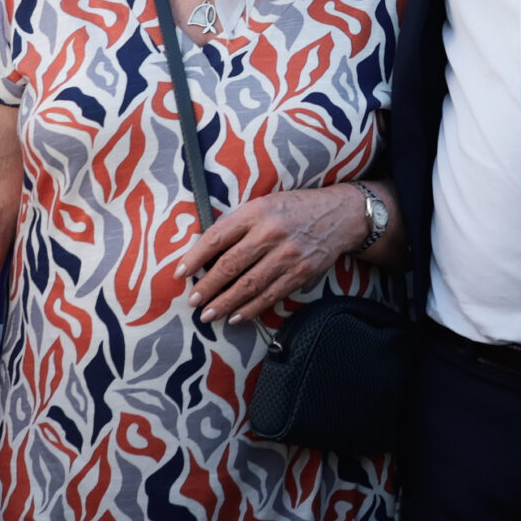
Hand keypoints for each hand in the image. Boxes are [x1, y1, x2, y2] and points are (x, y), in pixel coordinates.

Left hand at [182, 186, 365, 323]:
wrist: (340, 214)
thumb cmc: (294, 209)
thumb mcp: (264, 204)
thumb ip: (238, 225)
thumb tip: (206, 253)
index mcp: (256, 212)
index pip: (217, 237)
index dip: (196, 258)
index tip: (181, 274)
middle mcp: (272, 233)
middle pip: (231, 265)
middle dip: (208, 287)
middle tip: (193, 302)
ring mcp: (289, 255)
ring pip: (250, 286)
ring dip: (226, 304)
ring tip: (208, 315)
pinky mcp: (302, 272)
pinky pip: (272, 295)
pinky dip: (252, 309)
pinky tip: (236, 317)